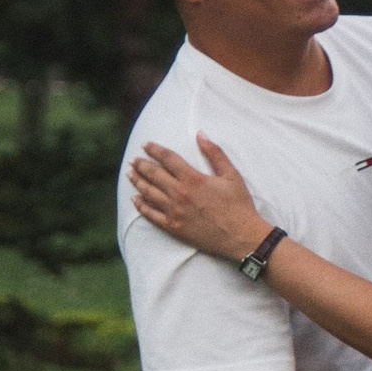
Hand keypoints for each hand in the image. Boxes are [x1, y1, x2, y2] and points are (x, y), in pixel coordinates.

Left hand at [128, 132, 271, 264]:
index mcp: (192, 178)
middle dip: (141, 165)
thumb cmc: (239, 205)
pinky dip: (141, 206)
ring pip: (149, 193)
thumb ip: (214, 152)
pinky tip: (135, 199)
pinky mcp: (173, 227)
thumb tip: (200, 134)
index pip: (167, 158)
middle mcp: (179, 194)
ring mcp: (174, 211)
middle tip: (133, 160)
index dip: (155, 150)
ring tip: (130, 174)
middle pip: (154, 175)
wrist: (241, 236)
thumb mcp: (231, 174)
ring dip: (138, 182)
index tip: (145, 145)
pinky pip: (151, 215)